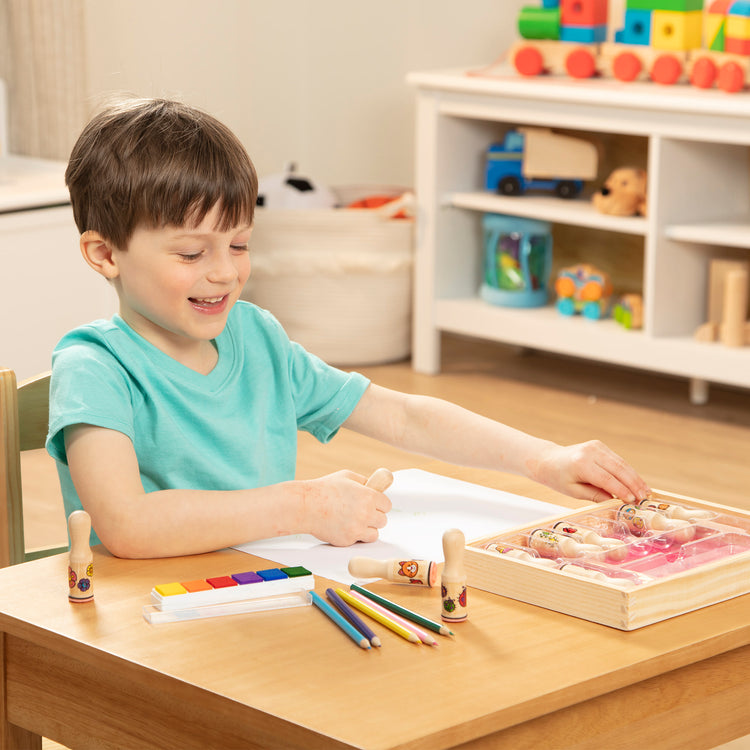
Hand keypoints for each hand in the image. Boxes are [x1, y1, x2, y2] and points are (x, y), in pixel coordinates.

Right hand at [302, 470, 392, 545]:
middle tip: (362, 513)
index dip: (380, 504)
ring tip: (355, 522)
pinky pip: (359, 540)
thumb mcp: (346, 476)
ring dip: (367, 529)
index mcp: (368, 496)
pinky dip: (354, 536)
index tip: (373, 504)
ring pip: (374, 534)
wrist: (305, 506)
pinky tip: (344, 527)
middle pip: (383, 520)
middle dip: (374, 517)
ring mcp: (357, 528)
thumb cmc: (324, 489)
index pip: (387, 505)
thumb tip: (375, 486)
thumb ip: (363, 481)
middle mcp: (366, 513)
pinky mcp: (348, 540)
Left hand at [531, 440, 649, 502]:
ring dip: (635, 478)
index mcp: (581, 464)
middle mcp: (590, 452)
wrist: (548, 459)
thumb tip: (616, 502)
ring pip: (621, 463)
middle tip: (645, 498)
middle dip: (634, 484)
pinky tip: (637, 482)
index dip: (622, 490)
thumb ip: (595, 496)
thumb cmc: (558, 478)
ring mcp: (596, 446)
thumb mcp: (573, 491)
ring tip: (646, 492)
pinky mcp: (600, 445)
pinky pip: (618, 460)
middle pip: (618, 469)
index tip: (633, 501)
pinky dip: (628, 471)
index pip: (607, 479)